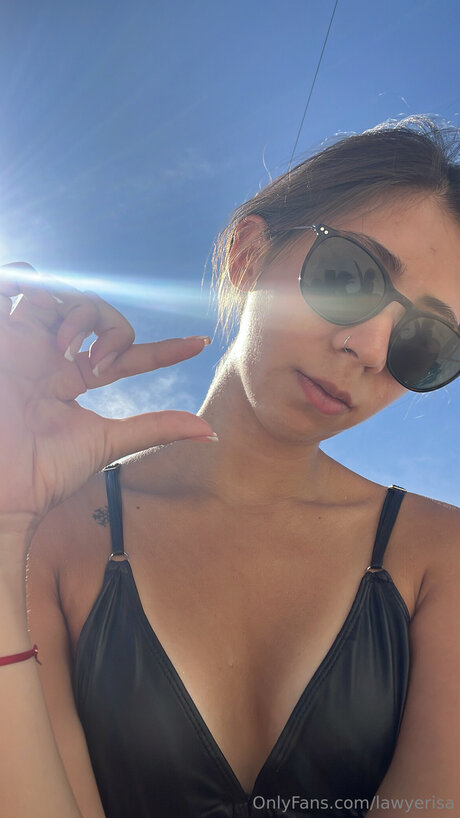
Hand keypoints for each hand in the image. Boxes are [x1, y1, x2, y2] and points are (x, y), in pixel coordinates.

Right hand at [0, 262, 214, 533]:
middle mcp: (51, 356)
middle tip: (97, 360)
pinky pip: (10, 286)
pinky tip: (34, 286)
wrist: (0, 483)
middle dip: (109, 327)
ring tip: (65, 344)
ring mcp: (24, 343)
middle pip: (96, 313)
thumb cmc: (44, 470)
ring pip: (61, 294)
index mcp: (76, 379)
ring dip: (76, 309)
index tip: (201, 344)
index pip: (128, 355)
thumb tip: (210, 432)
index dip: (164, 349)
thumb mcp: (107, 442)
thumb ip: (155, 428)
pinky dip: (23, 277)